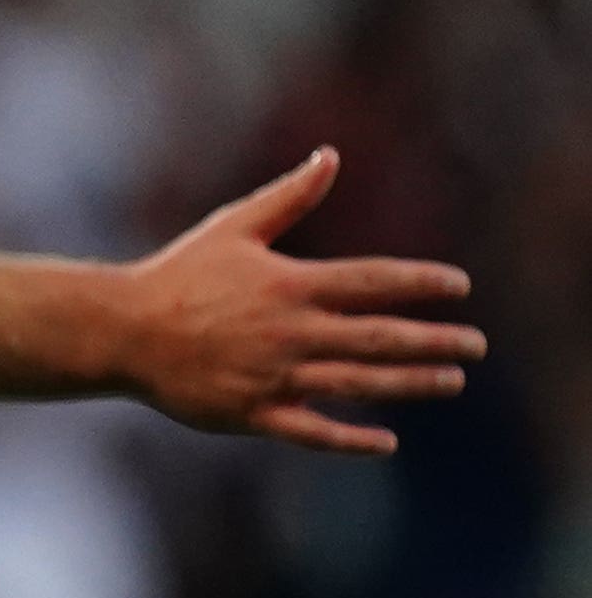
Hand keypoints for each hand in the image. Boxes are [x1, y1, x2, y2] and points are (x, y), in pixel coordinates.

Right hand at [122, 148, 483, 454]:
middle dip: (435, 340)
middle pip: (379, 337)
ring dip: (411, 383)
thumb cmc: (177, 275)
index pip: (373, 281)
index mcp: (289, 284)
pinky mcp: (251, 413)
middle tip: (476, 345)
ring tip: (452, 381)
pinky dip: (351, 439)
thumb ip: (289, 197)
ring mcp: (273, 376)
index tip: (459, 286)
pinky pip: (312, 430)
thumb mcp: (233, 227)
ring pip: (358, 384)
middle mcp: (290, 332)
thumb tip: (330, 156)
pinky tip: (386, 441)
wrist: (120, 332)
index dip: (421, 283)